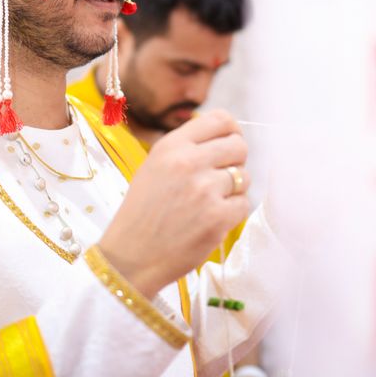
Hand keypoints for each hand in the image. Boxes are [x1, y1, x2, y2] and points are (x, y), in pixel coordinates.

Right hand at [99, 110, 250, 297]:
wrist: (131, 256)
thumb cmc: (143, 212)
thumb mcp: (155, 166)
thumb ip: (187, 148)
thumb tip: (226, 135)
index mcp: (171, 145)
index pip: (220, 119)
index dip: (232, 131)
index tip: (229, 144)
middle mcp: (189, 162)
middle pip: (239, 146)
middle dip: (236, 161)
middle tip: (222, 178)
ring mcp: (205, 190)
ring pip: (244, 176)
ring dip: (234, 190)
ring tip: (210, 203)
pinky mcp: (218, 217)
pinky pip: (244, 204)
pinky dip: (233, 213)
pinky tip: (211, 219)